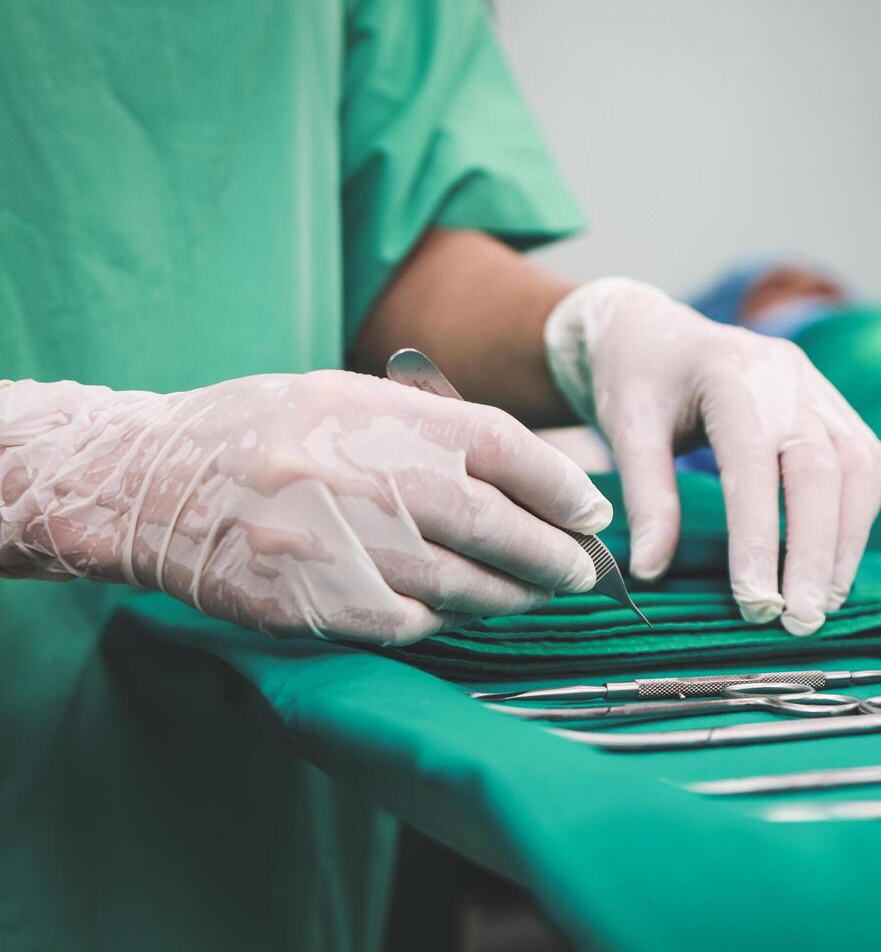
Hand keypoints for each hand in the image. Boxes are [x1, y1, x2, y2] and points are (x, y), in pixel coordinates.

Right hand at [0, 372, 610, 643]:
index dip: (556, 484)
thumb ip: (436, 430)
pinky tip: (459, 614)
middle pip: (487, 523)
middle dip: (550, 554)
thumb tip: (534, 480)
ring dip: (509, 596)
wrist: (148, 481)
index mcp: (373, 413)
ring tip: (538, 596)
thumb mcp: (348, 398)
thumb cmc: (265, 433)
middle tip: (583, 572)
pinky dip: (444, 622)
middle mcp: (355, 473)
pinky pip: (403, 624)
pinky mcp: (302, 600)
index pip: (496, 444)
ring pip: (453, 584)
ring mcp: (328, 542)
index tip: (591, 513)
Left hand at [545, 278, 880, 635]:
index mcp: (730, 373)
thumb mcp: (624, 428)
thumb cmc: (637, 378)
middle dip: (817, 552)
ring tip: (824, 604)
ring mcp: (817, 386)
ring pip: (858, 466)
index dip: (761, 537)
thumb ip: (645, 497)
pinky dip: (856, 517)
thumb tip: (652, 571)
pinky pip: (864, 462)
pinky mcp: (833, 405)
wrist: (655, 328)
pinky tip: (835, 563)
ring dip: (846, 542)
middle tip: (801, 621)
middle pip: (822, 469)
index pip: (755, 465)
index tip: (756, 603)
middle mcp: (786, 375)